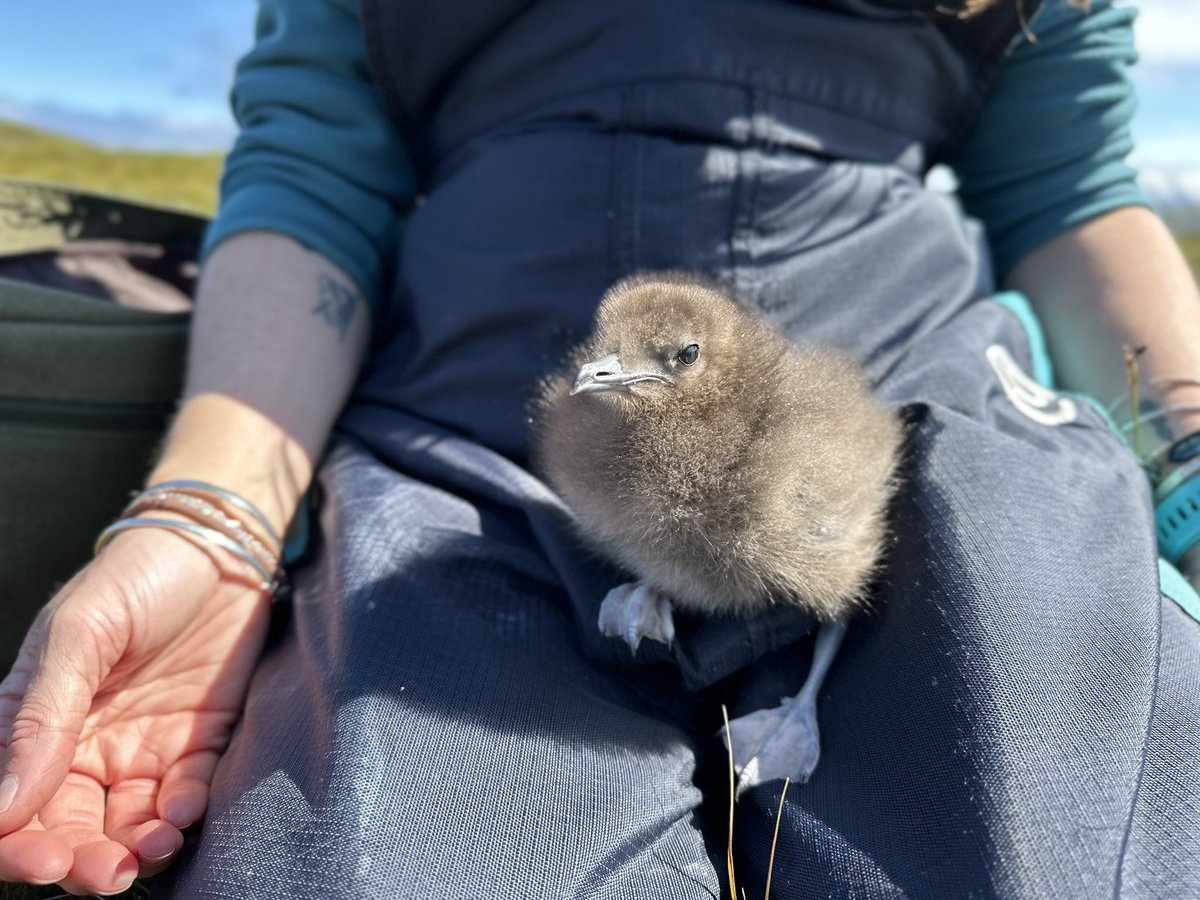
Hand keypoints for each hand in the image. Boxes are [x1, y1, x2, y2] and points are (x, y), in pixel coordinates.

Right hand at [0, 527, 271, 893]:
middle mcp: (84, 746)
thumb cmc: (136, 577)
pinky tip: (185, 810)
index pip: (10, 803)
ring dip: (135, 850)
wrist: (219, 546)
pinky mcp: (199, 741)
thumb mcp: (78, 634)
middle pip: (69, 828)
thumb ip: (41, 719)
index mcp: (32, 721)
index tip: (41, 858)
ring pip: (127, 825)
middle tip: (103, 873)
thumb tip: (3, 809)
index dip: (16, 842)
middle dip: (80, 862)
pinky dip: (183, 813)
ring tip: (152, 848)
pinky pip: (186, 795)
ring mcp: (143, 746)